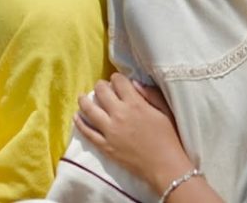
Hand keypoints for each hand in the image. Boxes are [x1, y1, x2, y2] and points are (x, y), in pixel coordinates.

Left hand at [74, 74, 191, 195]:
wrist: (167, 168)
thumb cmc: (170, 139)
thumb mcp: (165, 112)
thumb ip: (151, 94)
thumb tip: (134, 83)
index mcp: (135, 104)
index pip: (118, 82)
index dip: (117, 78)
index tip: (117, 81)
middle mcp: (119, 114)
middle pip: (101, 91)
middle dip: (101, 86)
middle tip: (102, 88)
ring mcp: (109, 130)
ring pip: (88, 108)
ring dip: (84, 100)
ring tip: (82, 97)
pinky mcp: (104, 145)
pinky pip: (87, 132)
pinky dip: (79, 122)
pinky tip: (76, 116)